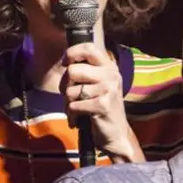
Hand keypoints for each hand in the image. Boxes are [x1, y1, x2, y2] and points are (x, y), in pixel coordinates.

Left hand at [62, 42, 142, 161]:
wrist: (116, 134)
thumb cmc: (102, 108)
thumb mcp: (99, 84)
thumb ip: (87, 70)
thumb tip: (66, 60)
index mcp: (110, 67)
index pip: (89, 48)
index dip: (72, 53)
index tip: (66, 63)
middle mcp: (111, 75)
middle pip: (73, 70)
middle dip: (65, 85)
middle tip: (70, 95)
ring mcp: (108, 90)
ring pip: (71, 90)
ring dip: (68, 103)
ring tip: (76, 109)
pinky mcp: (103, 105)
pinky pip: (74, 105)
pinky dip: (72, 115)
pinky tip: (78, 119)